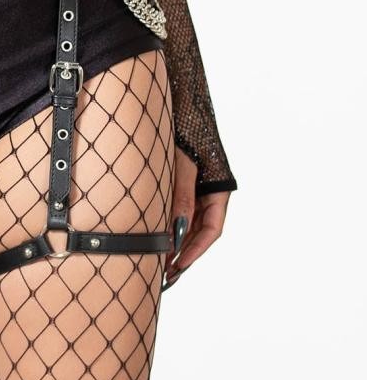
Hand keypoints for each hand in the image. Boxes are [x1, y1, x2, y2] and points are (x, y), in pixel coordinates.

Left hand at [163, 145, 229, 288]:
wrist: (180, 106)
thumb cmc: (185, 132)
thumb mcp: (183, 166)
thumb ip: (182, 197)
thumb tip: (177, 232)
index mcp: (219, 191)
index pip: (212, 230)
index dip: (196, 250)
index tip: (179, 265)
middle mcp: (211, 194)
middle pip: (201, 231)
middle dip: (185, 252)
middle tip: (166, 274)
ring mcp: (198, 190)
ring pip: (190, 223)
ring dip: (177, 242)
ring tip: (160, 262)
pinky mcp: (185, 184)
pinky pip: (180, 210)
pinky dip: (171, 225)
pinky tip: (159, 237)